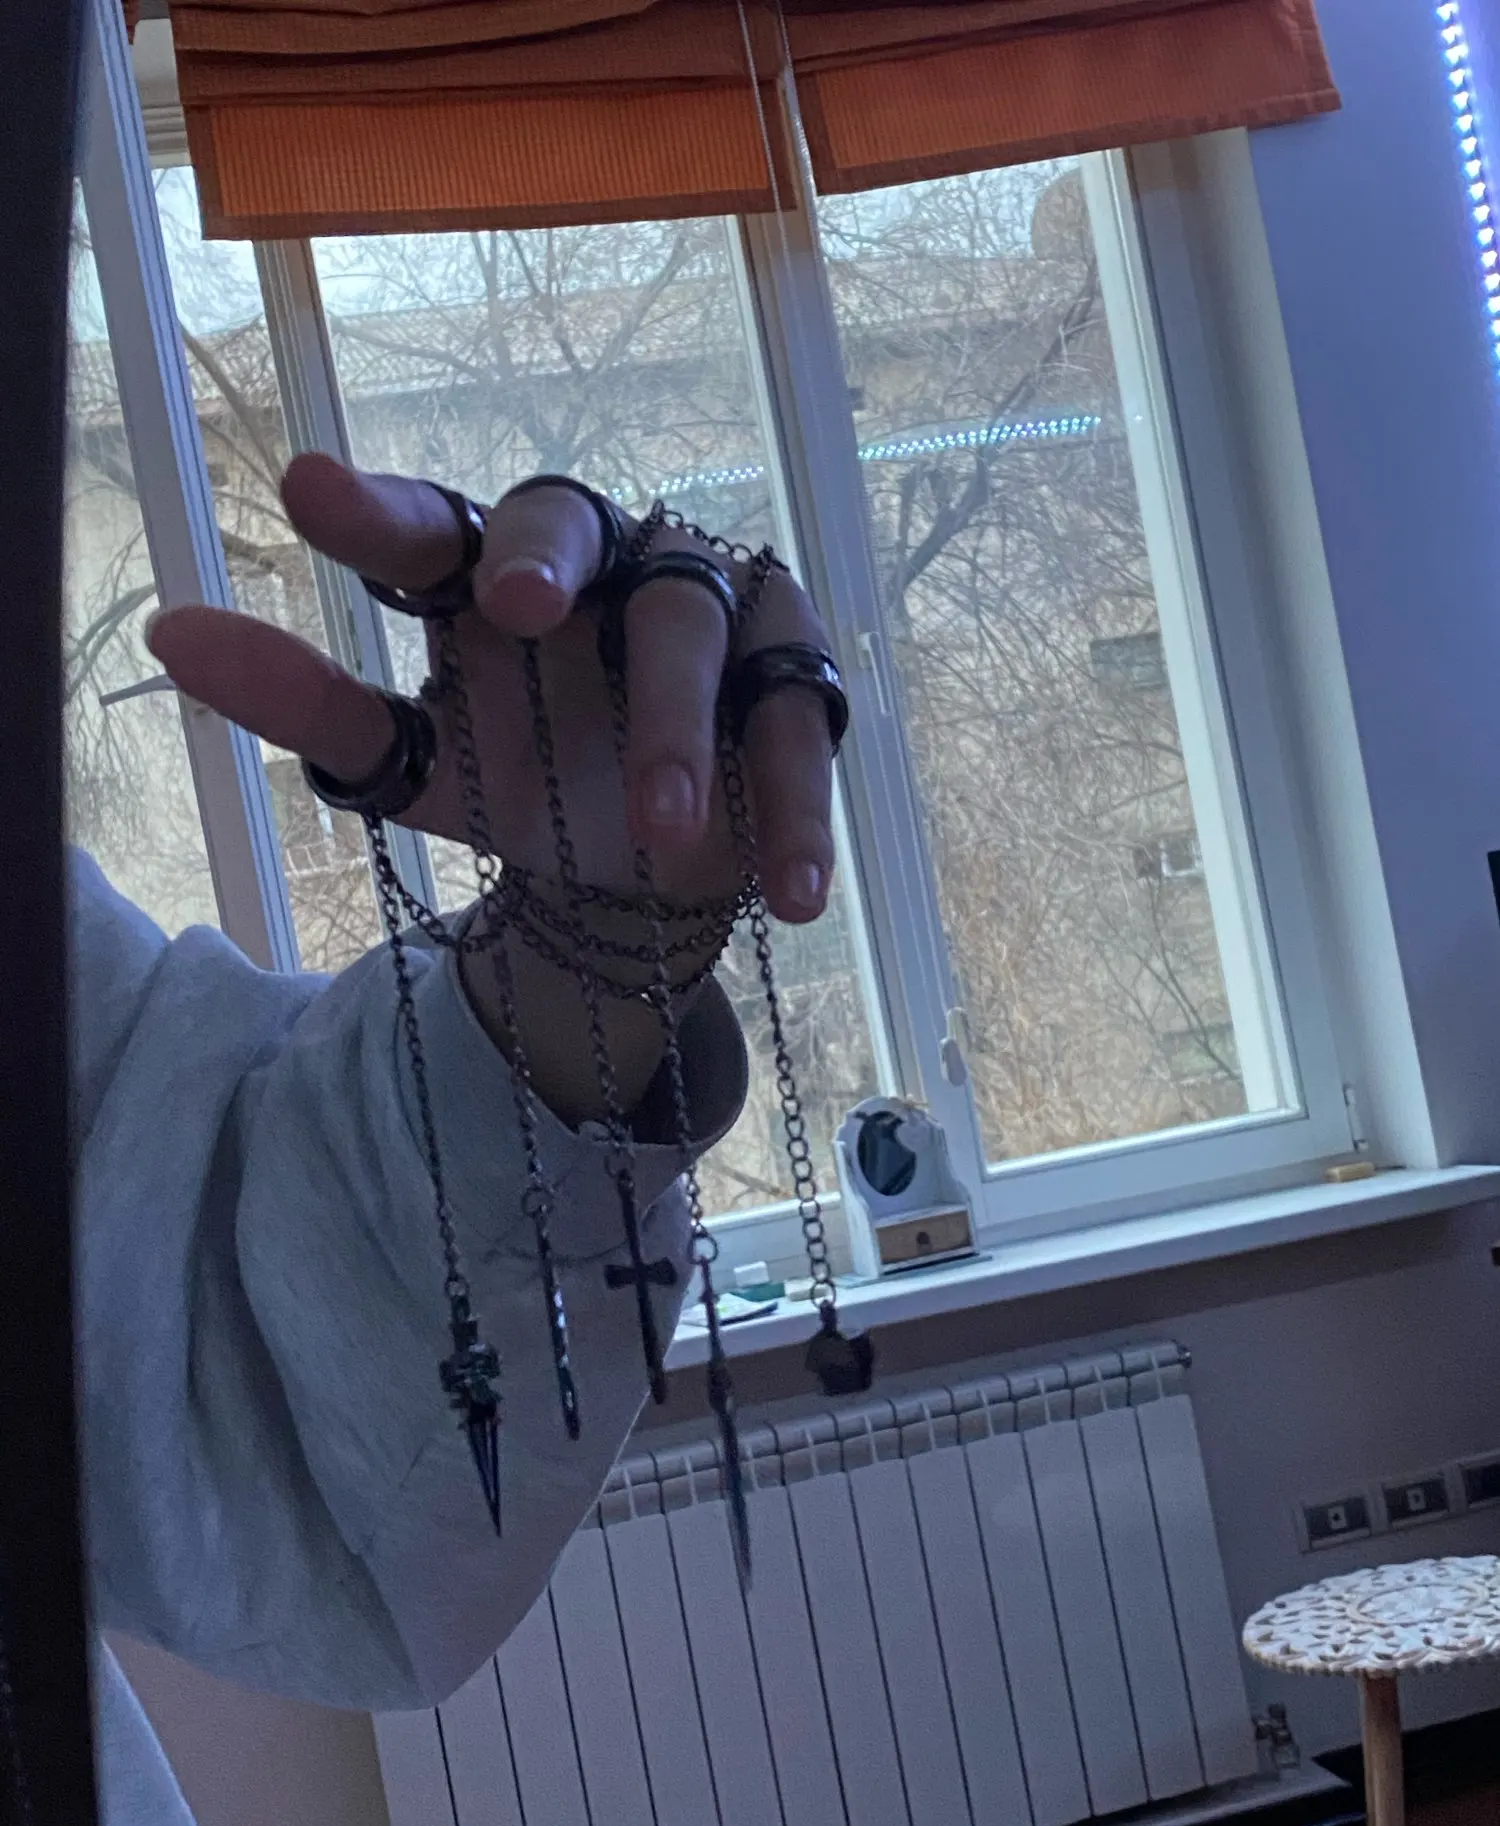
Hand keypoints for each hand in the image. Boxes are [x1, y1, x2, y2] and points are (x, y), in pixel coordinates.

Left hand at [146, 453, 836, 924]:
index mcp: (501, 572)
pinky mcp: (794, 692)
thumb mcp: (413, 761)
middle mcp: (605, 568)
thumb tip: (171, 632)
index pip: (437, 524)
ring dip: (680, 727)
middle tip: (512, 604)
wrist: (638, 870)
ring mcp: (712, 617)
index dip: (382, 510)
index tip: (306, 491)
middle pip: (583, 528)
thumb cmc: (525, 781)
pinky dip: (800, 817)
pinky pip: (802, 741)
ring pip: (696, 634)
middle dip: (550, 558)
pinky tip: (791, 895)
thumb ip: (308, 703)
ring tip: (659, 828)